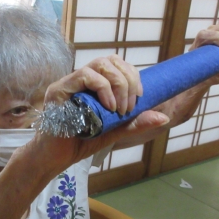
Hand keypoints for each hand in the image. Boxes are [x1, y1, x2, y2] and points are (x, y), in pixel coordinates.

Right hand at [24, 55, 167, 169]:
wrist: (55, 158)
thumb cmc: (81, 143)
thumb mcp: (115, 131)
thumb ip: (136, 123)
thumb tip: (163, 117)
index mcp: (93, 85)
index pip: (116, 64)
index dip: (132, 76)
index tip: (140, 98)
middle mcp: (81, 79)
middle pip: (110, 60)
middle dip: (128, 80)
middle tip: (130, 106)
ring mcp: (69, 83)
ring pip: (99, 65)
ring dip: (118, 84)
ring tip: (120, 108)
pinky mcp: (59, 90)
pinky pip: (84, 76)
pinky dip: (102, 88)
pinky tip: (108, 106)